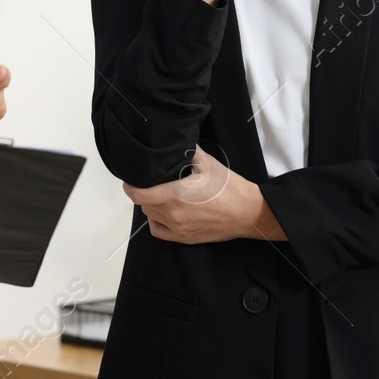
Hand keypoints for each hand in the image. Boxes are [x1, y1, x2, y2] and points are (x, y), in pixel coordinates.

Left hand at [122, 146, 285, 243]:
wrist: (248, 212)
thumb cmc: (229, 188)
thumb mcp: (207, 162)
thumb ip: (187, 151)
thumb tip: (174, 141)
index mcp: (174, 196)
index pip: (138, 194)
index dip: (130, 186)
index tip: (130, 179)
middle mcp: (173, 215)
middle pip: (144, 204)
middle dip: (143, 192)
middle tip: (151, 181)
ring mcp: (179, 229)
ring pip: (151, 217)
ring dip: (151, 205)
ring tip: (159, 194)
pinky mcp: (185, 238)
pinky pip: (159, 232)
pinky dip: (156, 221)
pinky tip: (164, 212)